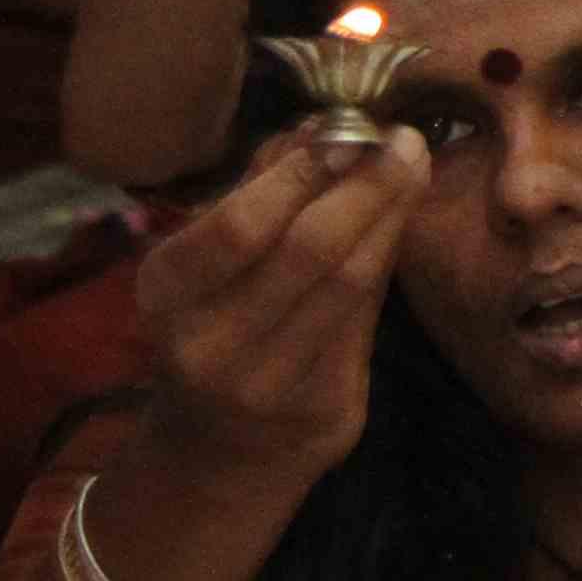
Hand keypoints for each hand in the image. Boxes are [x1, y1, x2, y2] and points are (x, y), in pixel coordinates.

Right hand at [132, 122, 423, 499]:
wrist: (216, 455)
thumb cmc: (212, 330)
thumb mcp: (204, 266)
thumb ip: (256, 196)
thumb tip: (319, 126)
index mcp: (167, 295)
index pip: (240, 225)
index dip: (304, 172)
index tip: (354, 127)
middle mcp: (210, 345)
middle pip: (309, 250)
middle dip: (368, 185)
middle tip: (405, 140)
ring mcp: (268, 386)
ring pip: (350, 284)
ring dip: (391, 217)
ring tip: (414, 168)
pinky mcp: (324, 410)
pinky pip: (367, 319)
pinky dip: (386, 262)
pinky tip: (401, 223)